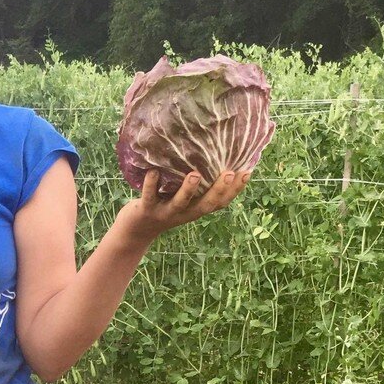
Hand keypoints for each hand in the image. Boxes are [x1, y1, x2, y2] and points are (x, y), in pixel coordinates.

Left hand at [120, 169, 250, 243]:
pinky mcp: (146, 210)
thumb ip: (196, 182)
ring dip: (188, 190)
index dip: (235, 190)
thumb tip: (211, 153)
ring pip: (180, 203)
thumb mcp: (182, 197)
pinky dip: (150, 184)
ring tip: (195, 175)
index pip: (220, 202)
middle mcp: (184, 213)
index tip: (248, 172)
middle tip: (231, 173)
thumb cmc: (163, 205)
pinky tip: (153, 171)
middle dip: (219, 190)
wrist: (135, 230)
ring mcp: (165, 212)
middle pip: (205, 205)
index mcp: (195, 208)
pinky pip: (149, 196)